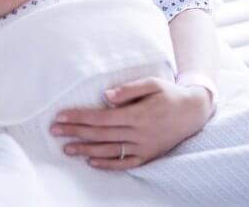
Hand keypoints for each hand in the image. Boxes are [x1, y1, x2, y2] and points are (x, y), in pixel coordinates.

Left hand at [50, 77, 213, 169]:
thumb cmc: (169, 94)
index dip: (79, 117)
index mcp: (138, 114)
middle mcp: (139, 133)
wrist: (193, 112)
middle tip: (54, 130)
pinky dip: (107, 164)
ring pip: (109, 151)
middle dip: (75, 132)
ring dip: (85, 149)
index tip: (61, 116)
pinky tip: (91, 162)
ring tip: (66, 148)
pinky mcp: (148, 156)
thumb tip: (105, 96)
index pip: (101, 118)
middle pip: (100, 134)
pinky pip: (125, 164)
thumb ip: (128, 89)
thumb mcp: (152, 83)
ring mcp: (144, 147)